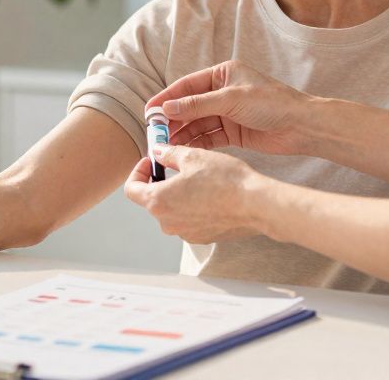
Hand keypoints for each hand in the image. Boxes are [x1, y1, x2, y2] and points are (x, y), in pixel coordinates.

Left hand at [123, 145, 265, 243]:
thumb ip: (169, 154)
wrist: (256, 204)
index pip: (131, 190)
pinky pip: (189, 220)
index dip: (138, 172)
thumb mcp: (193, 156)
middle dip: (160, 182)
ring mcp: (185, 233)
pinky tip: (210, 194)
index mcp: (158, 201)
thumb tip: (158, 152)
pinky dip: (192, 207)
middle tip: (175, 166)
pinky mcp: (202, 238)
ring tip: (196, 179)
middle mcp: (168, 222)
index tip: (151, 162)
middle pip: (152, 200)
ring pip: (172, 211)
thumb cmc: (225, 180)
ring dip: (177, 195)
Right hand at [146, 60, 312, 155]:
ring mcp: (227, 113)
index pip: (186, 86)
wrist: (302, 126)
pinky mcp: (233, 132)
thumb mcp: (231, 99)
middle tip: (155, 133)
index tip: (149, 111)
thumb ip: (197, 104)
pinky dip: (196, 143)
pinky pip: (208, 137)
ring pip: (197, 123)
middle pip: (189, 106)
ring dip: (182, 133)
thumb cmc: (272, 103)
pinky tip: (183, 150)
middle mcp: (222, 92)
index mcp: (222, 74)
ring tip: (165, 145)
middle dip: (173, 119)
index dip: (166, 98)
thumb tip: (168, 108)